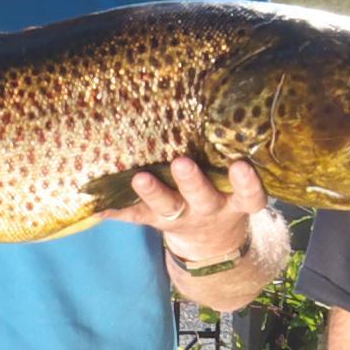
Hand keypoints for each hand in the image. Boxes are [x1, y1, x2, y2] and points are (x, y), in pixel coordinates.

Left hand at [116, 155, 280, 299]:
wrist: (210, 241)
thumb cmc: (223, 193)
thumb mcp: (234, 186)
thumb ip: (228, 158)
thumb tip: (211, 108)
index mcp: (234, 202)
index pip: (249, 195)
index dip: (247, 183)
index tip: (240, 166)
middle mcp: (209, 210)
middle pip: (202, 197)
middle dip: (192, 182)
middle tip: (181, 163)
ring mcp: (182, 217)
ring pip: (168, 206)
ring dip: (153, 192)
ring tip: (139, 178)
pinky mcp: (157, 221)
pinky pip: (137, 216)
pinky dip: (118, 211)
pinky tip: (100, 206)